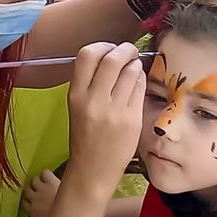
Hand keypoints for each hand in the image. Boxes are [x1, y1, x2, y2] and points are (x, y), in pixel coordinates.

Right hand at [23, 170, 61, 216]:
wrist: (73, 212)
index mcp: (33, 210)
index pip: (24, 202)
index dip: (27, 201)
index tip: (31, 201)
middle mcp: (35, 197)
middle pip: (26, 189)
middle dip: (31, 190)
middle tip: (37, 191)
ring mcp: (42, 187)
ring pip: (34, 179)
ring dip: (38, 181)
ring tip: (43, 183)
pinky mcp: (51, 180)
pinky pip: (44, 172)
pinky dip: (46, 174)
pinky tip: (50, 177)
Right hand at [65, 42, 146, 189]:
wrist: (92, 170)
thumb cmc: (85, 137)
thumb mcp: (77, 107)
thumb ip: (89, 83)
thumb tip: (111, 57)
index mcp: (76, 95)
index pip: (87, 55)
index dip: (102, 46)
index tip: (109, 49)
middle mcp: (94, 100)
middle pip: (112, 59)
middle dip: (125, 50)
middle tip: (129, 51)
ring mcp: (115, 110)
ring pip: (130, 72)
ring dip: (135, 64)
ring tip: (134, 67)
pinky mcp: (132, 119)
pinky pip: (140, 89)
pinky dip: (141, 80)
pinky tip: (138, 83)